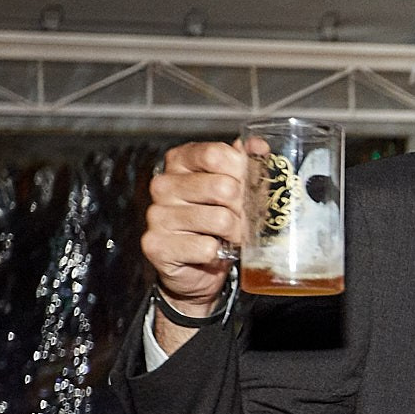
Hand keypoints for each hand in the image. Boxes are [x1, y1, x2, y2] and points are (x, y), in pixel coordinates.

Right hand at [143, 140, 248, 310]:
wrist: (197, 267)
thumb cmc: (216, 222)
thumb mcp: (233, 187)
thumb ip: (244, 162)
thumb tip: (258, 146)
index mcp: (180, 162)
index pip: (217, 154)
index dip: (242, 172)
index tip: (247, 186)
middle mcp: (163, 185)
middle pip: (223, 187)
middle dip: (243, 208)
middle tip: (242, 218)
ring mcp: (157, 215)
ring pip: (219, 219)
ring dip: (234, 233)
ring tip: (228, 235)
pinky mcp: (156, 245)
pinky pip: (205, 248)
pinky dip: (217, 254)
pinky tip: (211, 251)